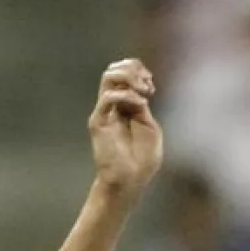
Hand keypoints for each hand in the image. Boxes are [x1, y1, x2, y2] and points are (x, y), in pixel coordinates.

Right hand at [89, 58, 162, 193]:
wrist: (129, 180)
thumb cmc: (142, 160)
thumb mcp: (150, 128)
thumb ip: (143, 108)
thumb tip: (138, 93)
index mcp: (127, 105)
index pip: (125, 73)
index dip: (138, 71)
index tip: (151, 86)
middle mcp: (113, 105)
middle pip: (114, 70)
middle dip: (133, 70)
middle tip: (147, 86)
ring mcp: (105, 112)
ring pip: (108, 77)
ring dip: (128, 77)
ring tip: (142, 90)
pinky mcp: (98, 122)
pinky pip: (107, 98)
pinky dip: (126, 96)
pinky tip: (139, 104)